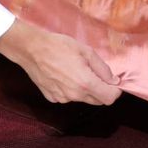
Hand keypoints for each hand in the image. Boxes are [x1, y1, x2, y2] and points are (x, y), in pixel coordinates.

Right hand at [0, 18, 121, 105]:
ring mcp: (62, 98)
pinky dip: (72, 90)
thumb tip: (114, 81)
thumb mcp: (86, 51)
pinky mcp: (52, 98)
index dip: (115, 90)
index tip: (114, 82)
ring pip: (83, 99)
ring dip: (87, 90)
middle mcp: (74, 95)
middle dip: (102, 90)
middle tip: (96, 73)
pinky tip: (65, 76)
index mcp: (85, 83)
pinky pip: (69, 97)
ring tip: (78, 71)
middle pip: (98, 101)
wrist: (32, 50)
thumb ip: (103, 69)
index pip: (109, 98)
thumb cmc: (60, 47)